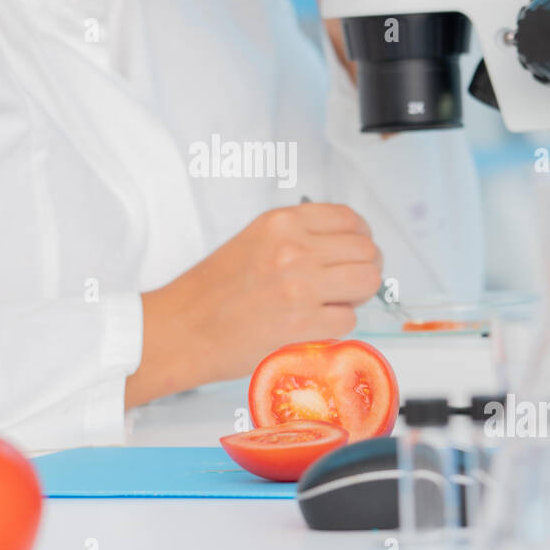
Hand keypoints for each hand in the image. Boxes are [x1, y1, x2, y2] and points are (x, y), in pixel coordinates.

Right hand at [127, 203, 382, 407]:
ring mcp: (300, 285)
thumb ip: (296, 237)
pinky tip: (313, 326)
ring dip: (357, 297)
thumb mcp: (253, 241)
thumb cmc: (210, 292)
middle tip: (345, 286)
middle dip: (363, 270)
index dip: (361, 239)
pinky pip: (349, 319)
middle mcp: (294, 247)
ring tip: (333, 305)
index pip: (351, 219)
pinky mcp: (302, 322)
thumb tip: (340, 248)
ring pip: (367, 282)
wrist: (182, 329)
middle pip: (367, 251)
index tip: (354, 254)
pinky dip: (337, 326)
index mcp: (282, 222)